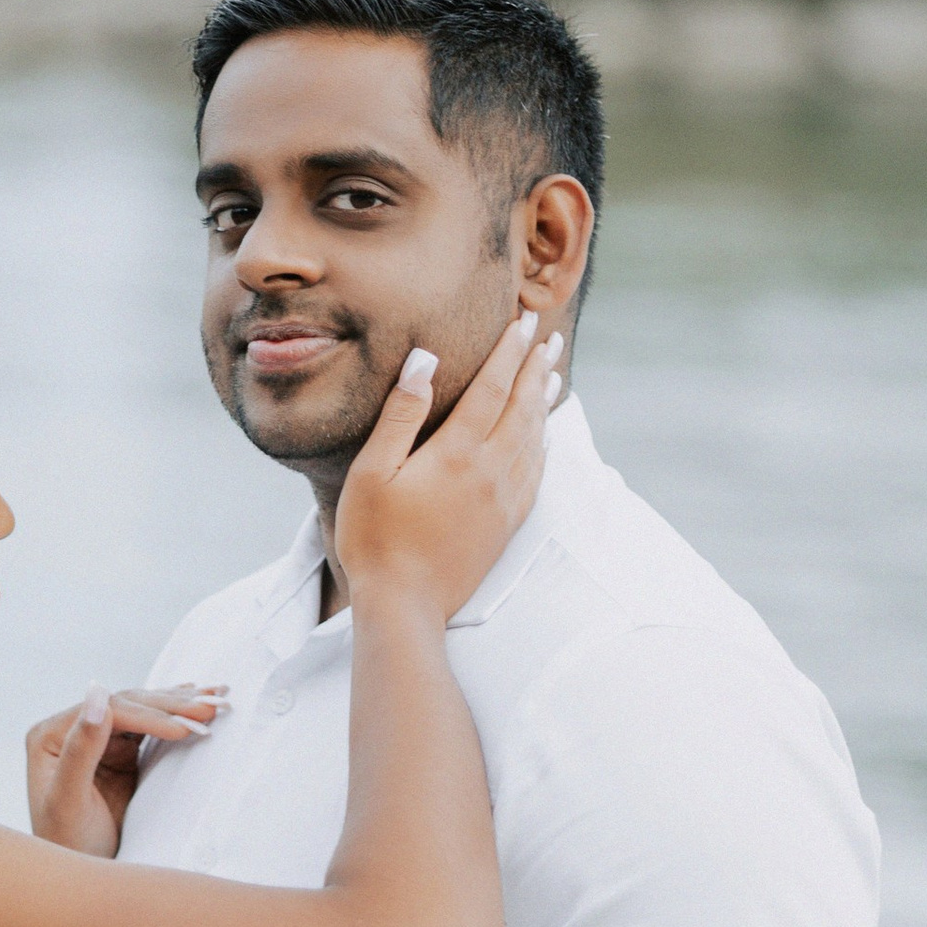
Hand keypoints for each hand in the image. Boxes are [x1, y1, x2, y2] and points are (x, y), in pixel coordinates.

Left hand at [27, 683, 225, 855]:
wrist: (80, 883)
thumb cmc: (67, 847)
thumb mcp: (70, 802)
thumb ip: (81, 749)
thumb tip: (98, 692)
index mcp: (49, 736)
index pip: (108, 711)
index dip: (150, 715)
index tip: (186, 729)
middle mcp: (70, 732)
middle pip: (127, 705)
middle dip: (172, 705)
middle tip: (213, 707)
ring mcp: (96, 742)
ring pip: (143, 711)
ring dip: (179, 704)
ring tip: (217, 697)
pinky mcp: (118, 756)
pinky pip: (151, 729)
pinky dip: (176, 718)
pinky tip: (197, 703)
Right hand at [335, 312, 559, 620]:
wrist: (406, 605)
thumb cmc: (375, 537)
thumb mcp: (373, 471)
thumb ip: (402, 413)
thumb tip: (426, 359)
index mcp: (458, 453)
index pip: (493, 387)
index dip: (509, 350)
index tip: (524, 322)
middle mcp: (491, 471)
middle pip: (522, 407)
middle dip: (536, 367)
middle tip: (550, 337)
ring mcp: (504, 500)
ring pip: (535, 439)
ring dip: (544, 402)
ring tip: (553, 374)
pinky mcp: (507, 524)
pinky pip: (536, 474)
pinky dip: (544, 445)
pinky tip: (545, 437)